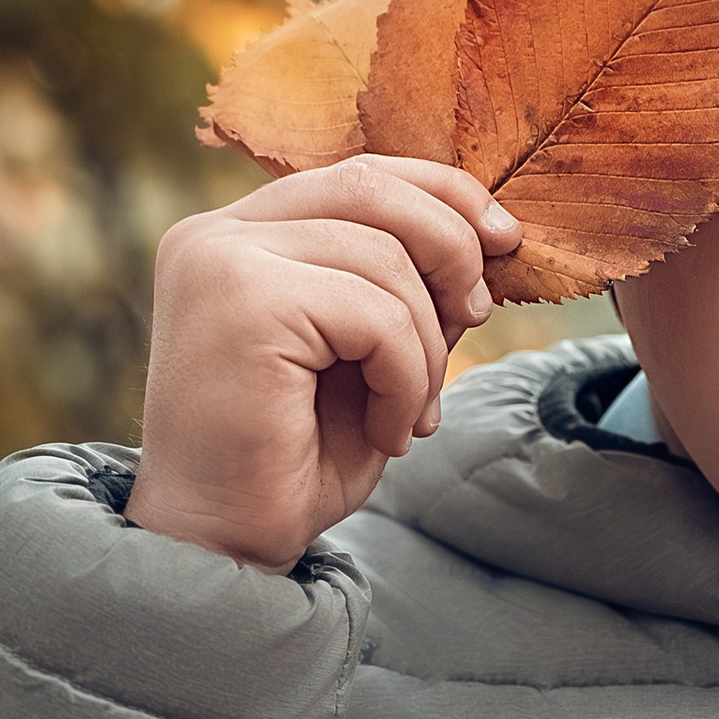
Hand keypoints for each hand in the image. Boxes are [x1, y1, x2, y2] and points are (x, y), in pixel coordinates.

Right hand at [125, 154, 518, 570]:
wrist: (222, 545)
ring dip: (426, 346)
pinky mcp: (243, 300)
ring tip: (410, 414)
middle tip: (477, 319)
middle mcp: (216, 234)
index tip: (503, 237)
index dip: (442, 192)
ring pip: (384, 258)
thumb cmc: (289, 463)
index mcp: (237, 236)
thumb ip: (402, 290)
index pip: (356, 172)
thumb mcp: (363, 359)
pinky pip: (377, 314)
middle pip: (371, 186)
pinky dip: (405, 377)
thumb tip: (485, 236)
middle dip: (451, 247)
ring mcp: (221, 260)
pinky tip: (388, 431)